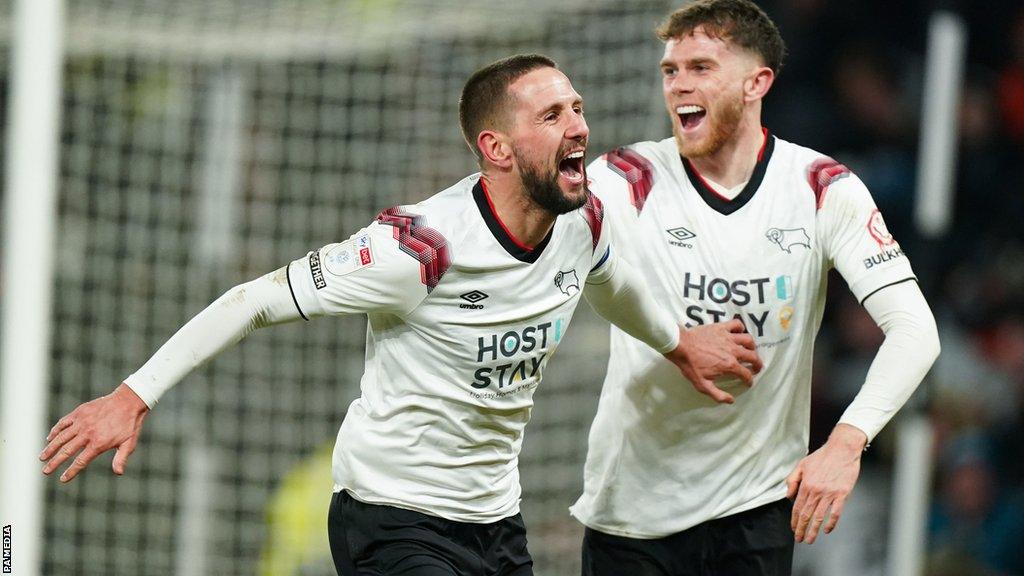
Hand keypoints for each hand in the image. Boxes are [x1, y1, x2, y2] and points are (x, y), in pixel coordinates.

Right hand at [40, 383, 148, 481]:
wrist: (129, 400)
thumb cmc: (130, 424)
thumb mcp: (129, 443)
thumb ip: (121, 458)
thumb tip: (118, 473)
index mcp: (99, 443)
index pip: (80, 461)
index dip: (71, 471)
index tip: (62, 479)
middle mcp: (87, 433)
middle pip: (66, 451)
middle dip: (55, 462)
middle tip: (45, 471)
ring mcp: (82, 422)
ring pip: (61, 437)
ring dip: (50, 448)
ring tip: (42, 457)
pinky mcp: (79, 412)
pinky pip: (63, 423)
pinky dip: (55, 430)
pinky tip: (49, 438)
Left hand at [664, 319, 762, 403]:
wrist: (680, 346)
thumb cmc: (690, 366)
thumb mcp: (702, 385)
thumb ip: (718, 395)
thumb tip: (731, 400)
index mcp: (729, 365)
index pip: (746, 374)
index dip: (749, 380)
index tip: (748, 382)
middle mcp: (733, 351)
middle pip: (753, 356)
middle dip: (757, 363)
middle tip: (756, 367)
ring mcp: (728, 338)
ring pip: (748, 340)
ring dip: (751, 346)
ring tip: (750, 350)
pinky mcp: (722, 327)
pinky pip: (736, 324)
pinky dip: (740, 328)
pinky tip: (738, 332)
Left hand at [786, 423, 867, 542]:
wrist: (842, 449)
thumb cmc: (822, 456)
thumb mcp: (801, 465)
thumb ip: (792, 480)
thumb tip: (788, 495)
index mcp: (806, 485)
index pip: (797, 507)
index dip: (794, 520)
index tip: (793, 529)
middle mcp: (816, 491)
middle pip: (806, 515)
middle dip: (801, 529)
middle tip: (799, 539)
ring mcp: (829, 494)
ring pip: (819, 517)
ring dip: (814, 530)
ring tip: (810, 539)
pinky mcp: (842, 494)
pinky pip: (835, 513)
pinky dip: (831, 523)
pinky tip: (827, 530)